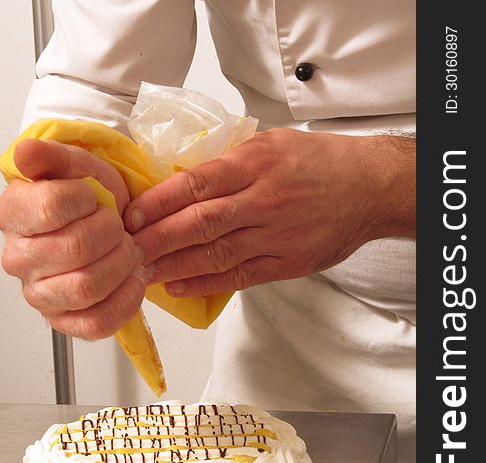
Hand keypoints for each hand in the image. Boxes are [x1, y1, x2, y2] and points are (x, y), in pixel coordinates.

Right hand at [0, 139, 146, 338]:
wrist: (107, 229)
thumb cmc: (90, 201)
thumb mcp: (77, 167)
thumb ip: (52, 156)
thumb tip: (26, 153)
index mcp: (14, 215)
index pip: (53, 207)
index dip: (87, 200)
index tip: (95, 199)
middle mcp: (19, 259)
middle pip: (76, 248)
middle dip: (113, 233)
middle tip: (120, 228)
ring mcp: (40, 295)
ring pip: (88, 287)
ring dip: (122, 265)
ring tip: (129, 252)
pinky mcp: (65, 322)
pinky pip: (98, 322)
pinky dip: (127, 299)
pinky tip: (133, 278)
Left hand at [123, 129, 415, 295]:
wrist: (369, 188)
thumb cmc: (321, 162)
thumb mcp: (272, 143)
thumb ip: (229, 160)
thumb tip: (185, 177)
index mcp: (255, 163)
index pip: (195, 184)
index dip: (158, 202)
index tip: (131, 215)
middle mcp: (262, 200)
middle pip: (198, 222)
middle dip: (156, 239)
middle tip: (125, 250)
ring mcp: (274, 235)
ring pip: (214, 253)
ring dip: (173, 265)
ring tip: (141, 273)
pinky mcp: (286, 262)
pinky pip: (239, 276)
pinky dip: (206, 283)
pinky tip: (178, 286)